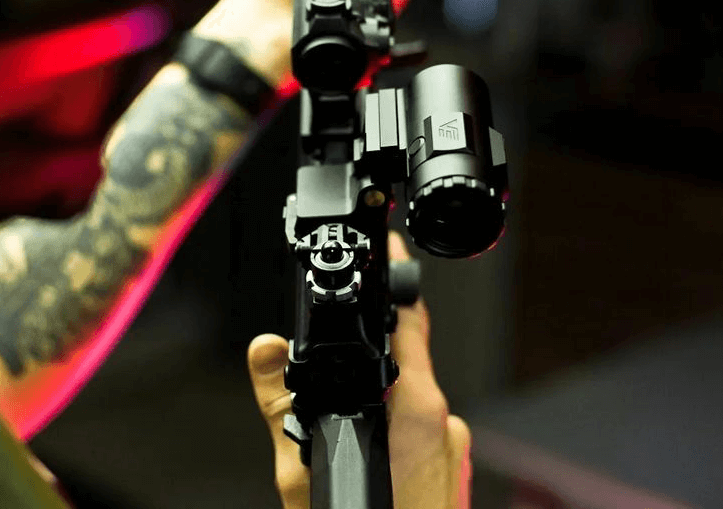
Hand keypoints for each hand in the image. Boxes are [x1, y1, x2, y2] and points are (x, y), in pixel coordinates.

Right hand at [247, 232, 471, 508]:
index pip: (410, 320)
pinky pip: (420, 430)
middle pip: (403, 363)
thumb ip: (282, 404)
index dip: (397, 281)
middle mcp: (446, 421)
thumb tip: (266, 349)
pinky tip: (370, 462)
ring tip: (343, 442)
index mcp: (416, 410)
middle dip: (363, 364)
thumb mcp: (302, 473)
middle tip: (326, 391)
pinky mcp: (454, 467)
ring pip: (409, 401)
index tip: (387, 249)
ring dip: (376, 404)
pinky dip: (393, 433)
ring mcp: (455, 446)